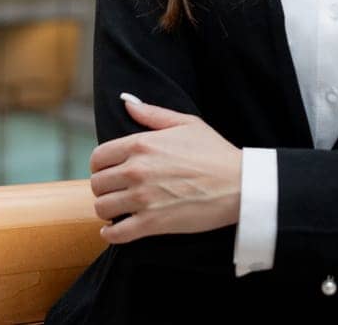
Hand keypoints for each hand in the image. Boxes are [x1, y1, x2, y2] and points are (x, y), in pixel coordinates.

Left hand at [90, 93, 242, 244]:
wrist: (239, 184)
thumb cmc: (215, 152)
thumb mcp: (186, 123)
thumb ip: (152, 113)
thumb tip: (127, 103)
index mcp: (141, 144)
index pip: (98, 157)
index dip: (100, 165)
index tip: (108, 171)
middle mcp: (136, 170)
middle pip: (97, 183)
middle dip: (104, 188)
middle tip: (116, 191)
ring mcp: (143, 198)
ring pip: (102, 208)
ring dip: (107, 210)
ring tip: (118, 210)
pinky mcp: (152, 223)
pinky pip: (116, 234)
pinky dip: (111, 234)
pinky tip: (115, 230)